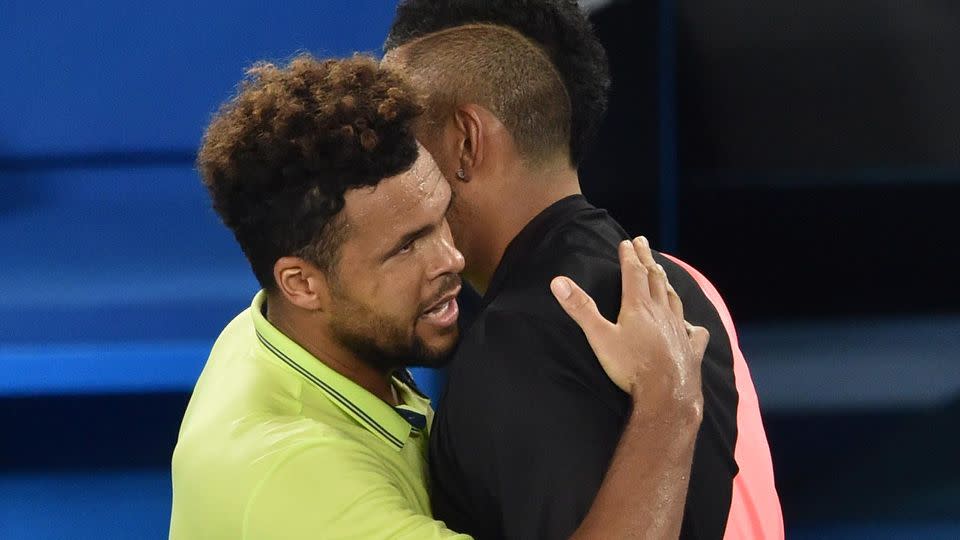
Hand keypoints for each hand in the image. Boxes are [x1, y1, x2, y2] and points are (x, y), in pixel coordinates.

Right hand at [550, 237, 707, 403]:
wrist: (666, 396)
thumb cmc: (630, 366)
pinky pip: (696, 334)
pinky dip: (694, 326)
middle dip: (648, 260)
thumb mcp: (599, 337)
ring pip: (674, 300)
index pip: (634, 273)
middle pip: (655, 279)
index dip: (629, 256)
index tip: (627, 242)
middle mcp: (662, 312)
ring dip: (667, 284)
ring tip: (663, 275)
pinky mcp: (691, 350)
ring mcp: (680, 330)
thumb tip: (558, 281)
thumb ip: (581, 309)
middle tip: (644, 244)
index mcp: (639, 306)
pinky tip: (694, 327)